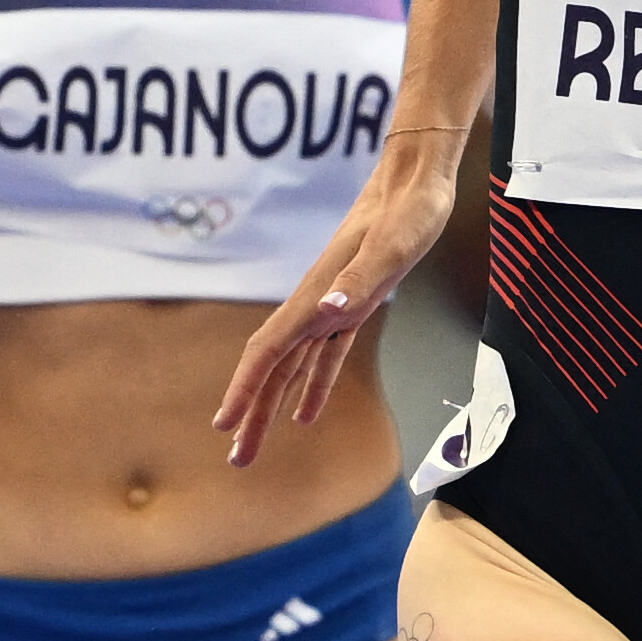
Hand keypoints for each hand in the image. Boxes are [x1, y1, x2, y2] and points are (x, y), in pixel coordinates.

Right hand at [216, 147, 454, 466]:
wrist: (417, 180)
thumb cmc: (409, 209)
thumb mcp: (394, 244)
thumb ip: (361, 279)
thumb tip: (328, 308)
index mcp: (317, 294)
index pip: (269, 350)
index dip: (246, 388)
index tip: (224, 424)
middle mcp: (316, 304)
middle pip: (274, 367)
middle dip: (253, 413)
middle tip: (237, 461)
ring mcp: (332, 304)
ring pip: (294, 366)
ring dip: (274, 407)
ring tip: (254, 446)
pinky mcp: (353, 305)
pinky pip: (324, 356)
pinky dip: (314, 385)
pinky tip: (305, 413)